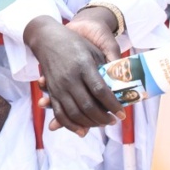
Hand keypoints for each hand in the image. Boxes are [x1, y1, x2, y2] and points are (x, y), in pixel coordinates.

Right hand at [24, 17, 122, 133]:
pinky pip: (60, 113)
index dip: (113, 105)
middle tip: (114, 120)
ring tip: (102, 123)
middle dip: (104, 118)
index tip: (122, 113)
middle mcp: (70, 78)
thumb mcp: (92, 51)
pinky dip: (71, 125)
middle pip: (88, 106)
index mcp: (83, 66)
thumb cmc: (74, 43)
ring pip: (75, 113)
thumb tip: (119, 88)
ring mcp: (59, 86)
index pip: (100, 91)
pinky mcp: (52, 91)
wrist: (47, 39)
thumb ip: (104, 70)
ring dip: (90, 123)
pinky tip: (82, 130)